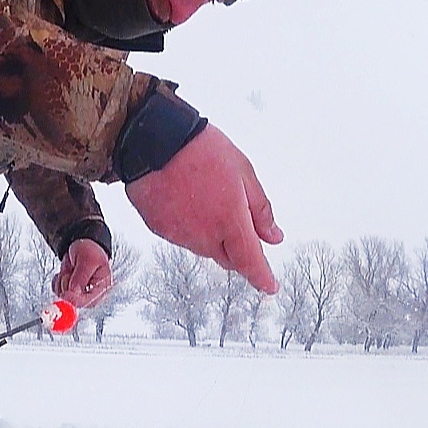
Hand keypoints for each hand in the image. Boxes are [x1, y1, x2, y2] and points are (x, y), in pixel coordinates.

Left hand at [52, 237, 111, 308]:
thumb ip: (81, 277)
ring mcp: (78, 292)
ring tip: (70, 269)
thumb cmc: (91, 251)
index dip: (76, 300)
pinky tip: (64, 273)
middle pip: (74, 300)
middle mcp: (90, 292)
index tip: (66, 295)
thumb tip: (74, 292)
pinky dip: (57, 281)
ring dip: (62, 281)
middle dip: (68, 286)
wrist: (83, 243)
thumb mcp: (88, 260)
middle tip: (69, 272)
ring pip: (63, 295)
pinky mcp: (68, 289)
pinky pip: (57, 290)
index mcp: (101, 287)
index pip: (90, 302)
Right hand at [124, 123, 282, 292]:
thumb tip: (273, 236)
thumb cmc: (201, 150)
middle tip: (239, 222)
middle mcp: (204, 236)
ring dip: (213, 236)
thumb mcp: (244, 172)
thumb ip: (261, 209)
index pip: (251, 262)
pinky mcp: (160, 230)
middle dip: (238, 250)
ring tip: (207, 198)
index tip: (269, 286)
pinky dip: (190, 227)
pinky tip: (187, 201)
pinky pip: (182, 238)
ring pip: (204, 248)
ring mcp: (179, 235)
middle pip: (227, 258)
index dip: (263, 278)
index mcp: (230, 222)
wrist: (154, 140)